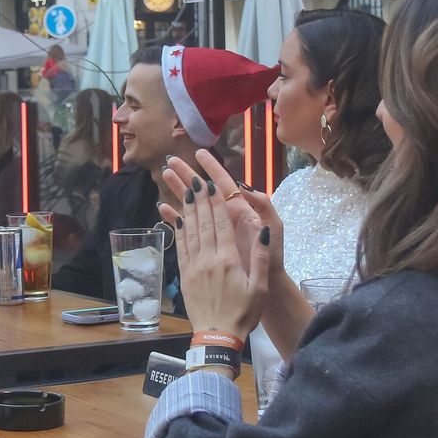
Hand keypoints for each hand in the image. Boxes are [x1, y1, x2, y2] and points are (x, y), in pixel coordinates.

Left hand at [158, 166, 270, 342]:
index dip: (214, 200)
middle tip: (193, 176)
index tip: (210, 181)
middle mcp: (208, 259)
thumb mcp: (259, 286)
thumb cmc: (244, 313)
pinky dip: (178, 229)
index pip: (221, 222)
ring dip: (187, 208)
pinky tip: (176, 217)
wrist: (217, 337)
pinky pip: (180, 247)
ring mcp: (194, 266)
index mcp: (228, 259)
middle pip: (203, 221)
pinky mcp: (185, 276)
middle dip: (198, 197)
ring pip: (189, 231)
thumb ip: (260, 256)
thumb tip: (262, 228)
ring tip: (184, 189)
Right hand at [165, 152, 284, 278]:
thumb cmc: (274, 255)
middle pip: (203, 192)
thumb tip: (244, 187)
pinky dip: (175, 217)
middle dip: (188, 175)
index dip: (212, 168)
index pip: (224, 183)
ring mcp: (214, 231)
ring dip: (178, 190)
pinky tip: (163, 208)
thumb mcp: (274, 226)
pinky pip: (187, 228)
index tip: (199, 153)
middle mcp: (225, 216)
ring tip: (164, 175)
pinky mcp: (206, 246)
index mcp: (240, 210)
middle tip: (171, 160)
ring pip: (193, 206)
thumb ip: (262, 205)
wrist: (268, 284)